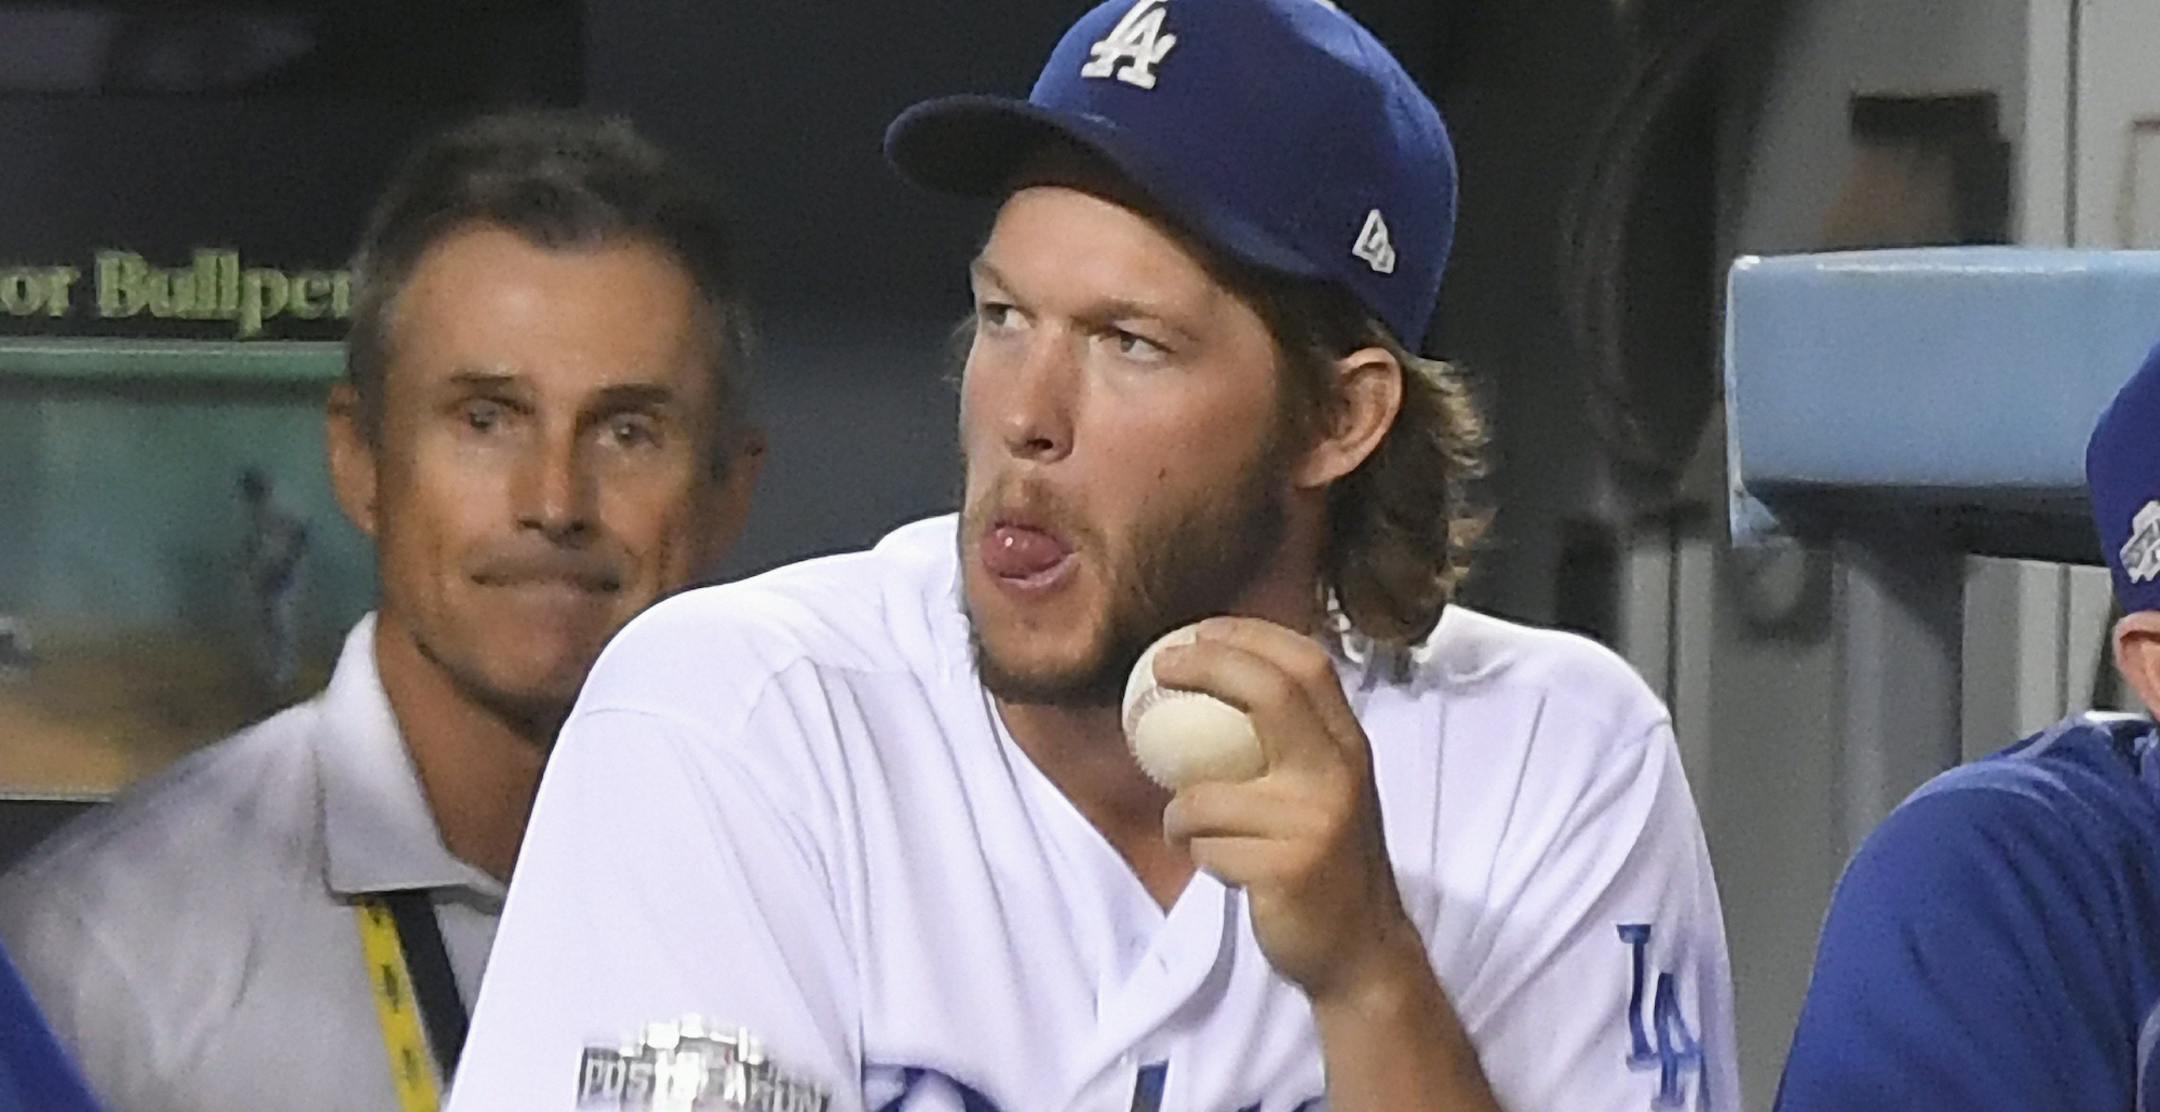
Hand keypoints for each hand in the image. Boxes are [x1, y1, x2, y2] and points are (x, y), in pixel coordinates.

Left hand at [1153, 616, 1420, 1003]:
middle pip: (1271, 692)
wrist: (1360, 950)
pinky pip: (1208, 849)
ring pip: (1206, 794)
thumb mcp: (1324, 790)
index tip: (1199, 630)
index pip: (1307, 665)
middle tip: (1161, 665)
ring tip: (1189, 830)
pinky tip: (1222, 869)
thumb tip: (1216, 682)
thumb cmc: (1325, 863)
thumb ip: (1290, 742)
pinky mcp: (1287, 868)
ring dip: (1180, 816)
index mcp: (1348, 747)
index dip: (1250, 636)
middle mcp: (1339, 774)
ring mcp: (1314, 821)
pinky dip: (1200, 857)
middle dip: (1209, 666)